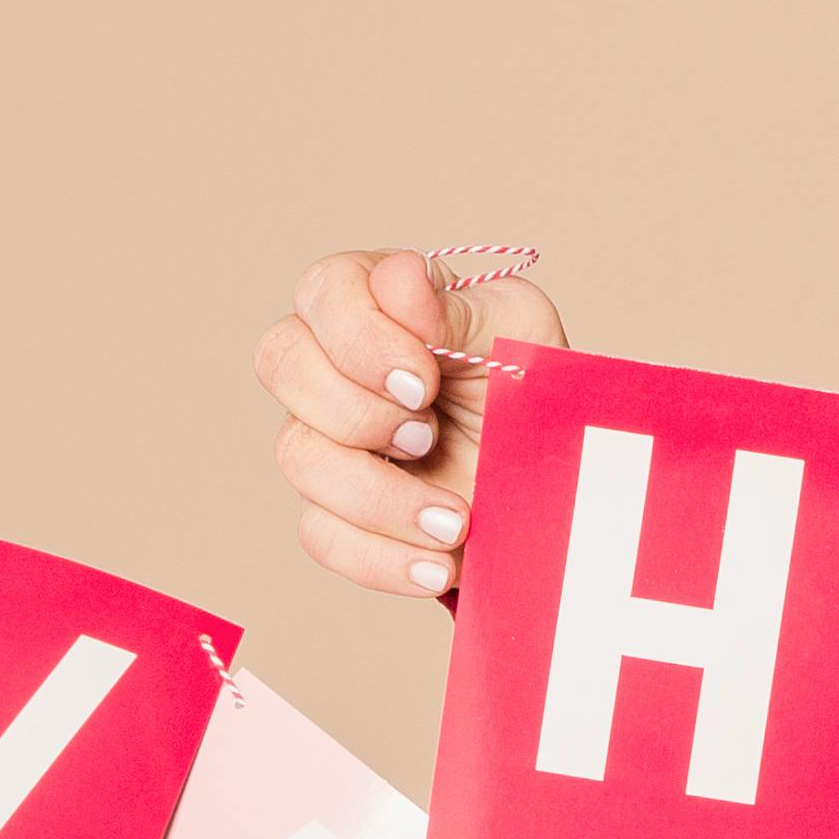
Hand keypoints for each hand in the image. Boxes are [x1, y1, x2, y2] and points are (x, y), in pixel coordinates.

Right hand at [255, 249, 569, 598]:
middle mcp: (334, 364)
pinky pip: (323, 535)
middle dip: (358, 409)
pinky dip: (383, 557)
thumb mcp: (518, 334)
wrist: (556, 483)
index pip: (324, 290)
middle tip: (429, 435)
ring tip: (457, 519)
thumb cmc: (532, 386)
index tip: (424, 380)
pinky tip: (439, 564)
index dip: (362, 338)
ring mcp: (326, 438)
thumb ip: (456, 309)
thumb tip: (400, 275)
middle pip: (282, 364)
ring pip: (299, 456)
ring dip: (381, 495)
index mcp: (376, 302)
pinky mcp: (335, 510)